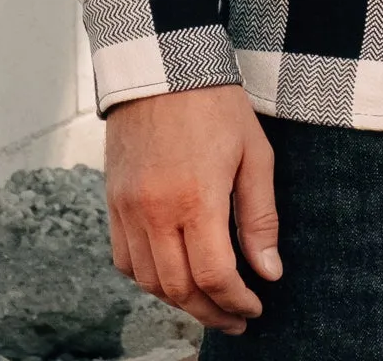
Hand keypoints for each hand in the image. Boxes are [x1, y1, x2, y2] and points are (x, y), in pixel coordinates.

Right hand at [105, 85, 280, 335]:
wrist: (163, 64)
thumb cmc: (216, 104)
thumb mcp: (255, 153)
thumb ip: (261, 217)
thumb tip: (269, 271)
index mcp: (196, 198)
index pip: (214, 276)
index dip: (236, 301)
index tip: (255, 307)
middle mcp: (155, 211)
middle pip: (179, 288)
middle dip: (210, 312)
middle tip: (235, 319)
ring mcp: (128, 209)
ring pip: (149, 281)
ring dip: (180, 301)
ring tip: (208, 303)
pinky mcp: (113, 201)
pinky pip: (125, 260)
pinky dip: (148, 279)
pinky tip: (172, 276)